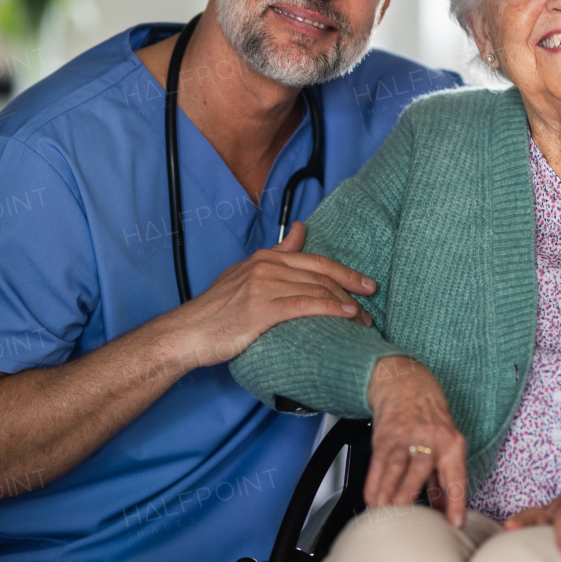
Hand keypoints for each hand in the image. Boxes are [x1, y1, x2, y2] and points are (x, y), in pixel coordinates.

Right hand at [170, 221, 374, 366]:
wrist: (189, 333)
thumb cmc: (218, 310)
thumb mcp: (247, 273)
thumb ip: (278, 253)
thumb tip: (300, 228)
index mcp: (265, 258)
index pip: (315, 261)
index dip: (345, 271)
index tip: (365, 284)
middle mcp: (266, 267)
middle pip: (321, 273)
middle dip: (351, 286)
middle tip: (371, 302)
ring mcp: (263, 287)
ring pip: (316, 290)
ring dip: (345, 305)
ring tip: (362, 320)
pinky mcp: (261, 309)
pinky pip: (305, 305)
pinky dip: (330, 309)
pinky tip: (346, 316)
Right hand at [365, 357, 467, 526]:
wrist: (407, 382)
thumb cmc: (430, 415)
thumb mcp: (446, 443)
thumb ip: (443, 477)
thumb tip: (444, 510)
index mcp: (451, 444)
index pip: (455, 476)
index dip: (455, 501)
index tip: (455, 523)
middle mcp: (429, 439)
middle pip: (420, 470)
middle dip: (412, 495)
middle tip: (407, 518)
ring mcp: (406, 436)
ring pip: (397, 467)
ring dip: (389, 491)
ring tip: (384, 511)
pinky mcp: (386, 435)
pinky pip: (379, 462)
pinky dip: (374, 481)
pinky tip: (372, 497)